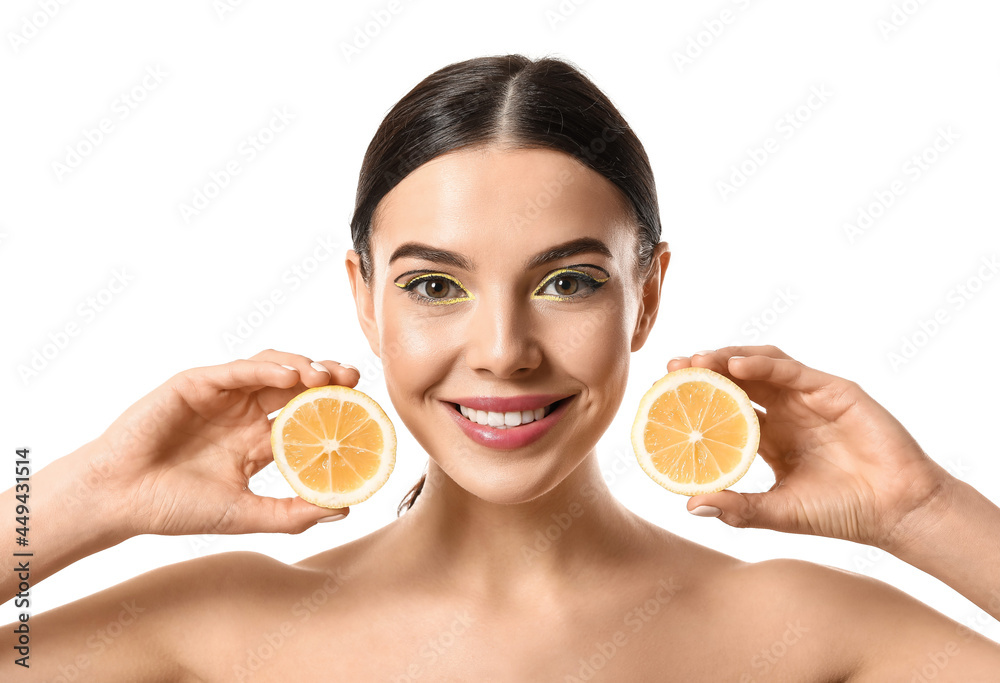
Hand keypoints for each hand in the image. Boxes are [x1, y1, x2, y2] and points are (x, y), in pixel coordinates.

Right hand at [84, 350, 359, 537]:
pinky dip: (265, 367)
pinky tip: (290, 375)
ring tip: (328, 375)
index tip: (365, 412)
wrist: (120, 501)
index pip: (305, 418)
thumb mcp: (245, 514)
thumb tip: (344, 509)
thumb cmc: (176, 508)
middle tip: (354, 380)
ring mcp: (221, 396)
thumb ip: (292, 513)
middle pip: (296, 387)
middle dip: (328, 379)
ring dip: (302, 366)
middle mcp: (243, 414)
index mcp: (256, 441)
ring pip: (271, 369)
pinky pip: (237, 369)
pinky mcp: (196, 383)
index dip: (334, 411)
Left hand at [670, 345, 955, 550]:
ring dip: (726, 359)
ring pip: (760, 366)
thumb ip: (738, 508)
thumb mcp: (778, 512)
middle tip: (671, 368)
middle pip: (737, 381)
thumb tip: (689, 505)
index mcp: (770, 438)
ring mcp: (809, 399)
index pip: (724, 409)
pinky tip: (735, 365)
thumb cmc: (841, 513)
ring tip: (695, 360)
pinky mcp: (833, 390)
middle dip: (703, 371)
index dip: (696, 400)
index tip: (662, 396)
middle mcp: (786, 413)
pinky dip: (762, 363)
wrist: (897, 512)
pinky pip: (791, 370)